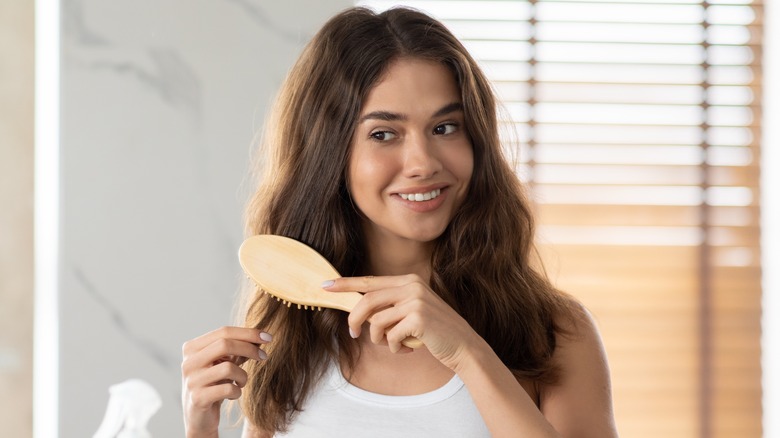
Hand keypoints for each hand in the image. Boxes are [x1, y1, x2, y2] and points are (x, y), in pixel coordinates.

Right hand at [181, 326, 271, 437]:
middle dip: (249, 348)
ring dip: (243, 376)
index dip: (248, 333)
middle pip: (225, 344)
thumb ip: (237, 349)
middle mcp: (188, 362)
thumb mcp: (224, 363)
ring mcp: (191, 380)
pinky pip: (228, 389)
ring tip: (241, 382)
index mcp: (192, 348)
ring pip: (228, 368)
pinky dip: (237, 391)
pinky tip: (234, 395)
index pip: (223, 332)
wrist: (199, 419)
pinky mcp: (198, 399)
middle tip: (264, 356)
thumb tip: (261, 336)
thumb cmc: (214, 385)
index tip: (268, 337)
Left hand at [323, 274, 480, 369]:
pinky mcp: (418, 318)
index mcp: (408, 280)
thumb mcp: (411, 312)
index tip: (326, 285)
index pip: (370, 281)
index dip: (346, 284)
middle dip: (354, 320)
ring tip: (395, 344)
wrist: (463, 345)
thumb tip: (357, 312)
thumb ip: (389, 307)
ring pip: (376, 322)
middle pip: (367, 301)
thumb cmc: (434, 331)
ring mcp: (415, 300)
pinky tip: (408, 348)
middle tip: (351, 334)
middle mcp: (411, 286)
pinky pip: (390, 336)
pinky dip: (394, 348)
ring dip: (380, 340)